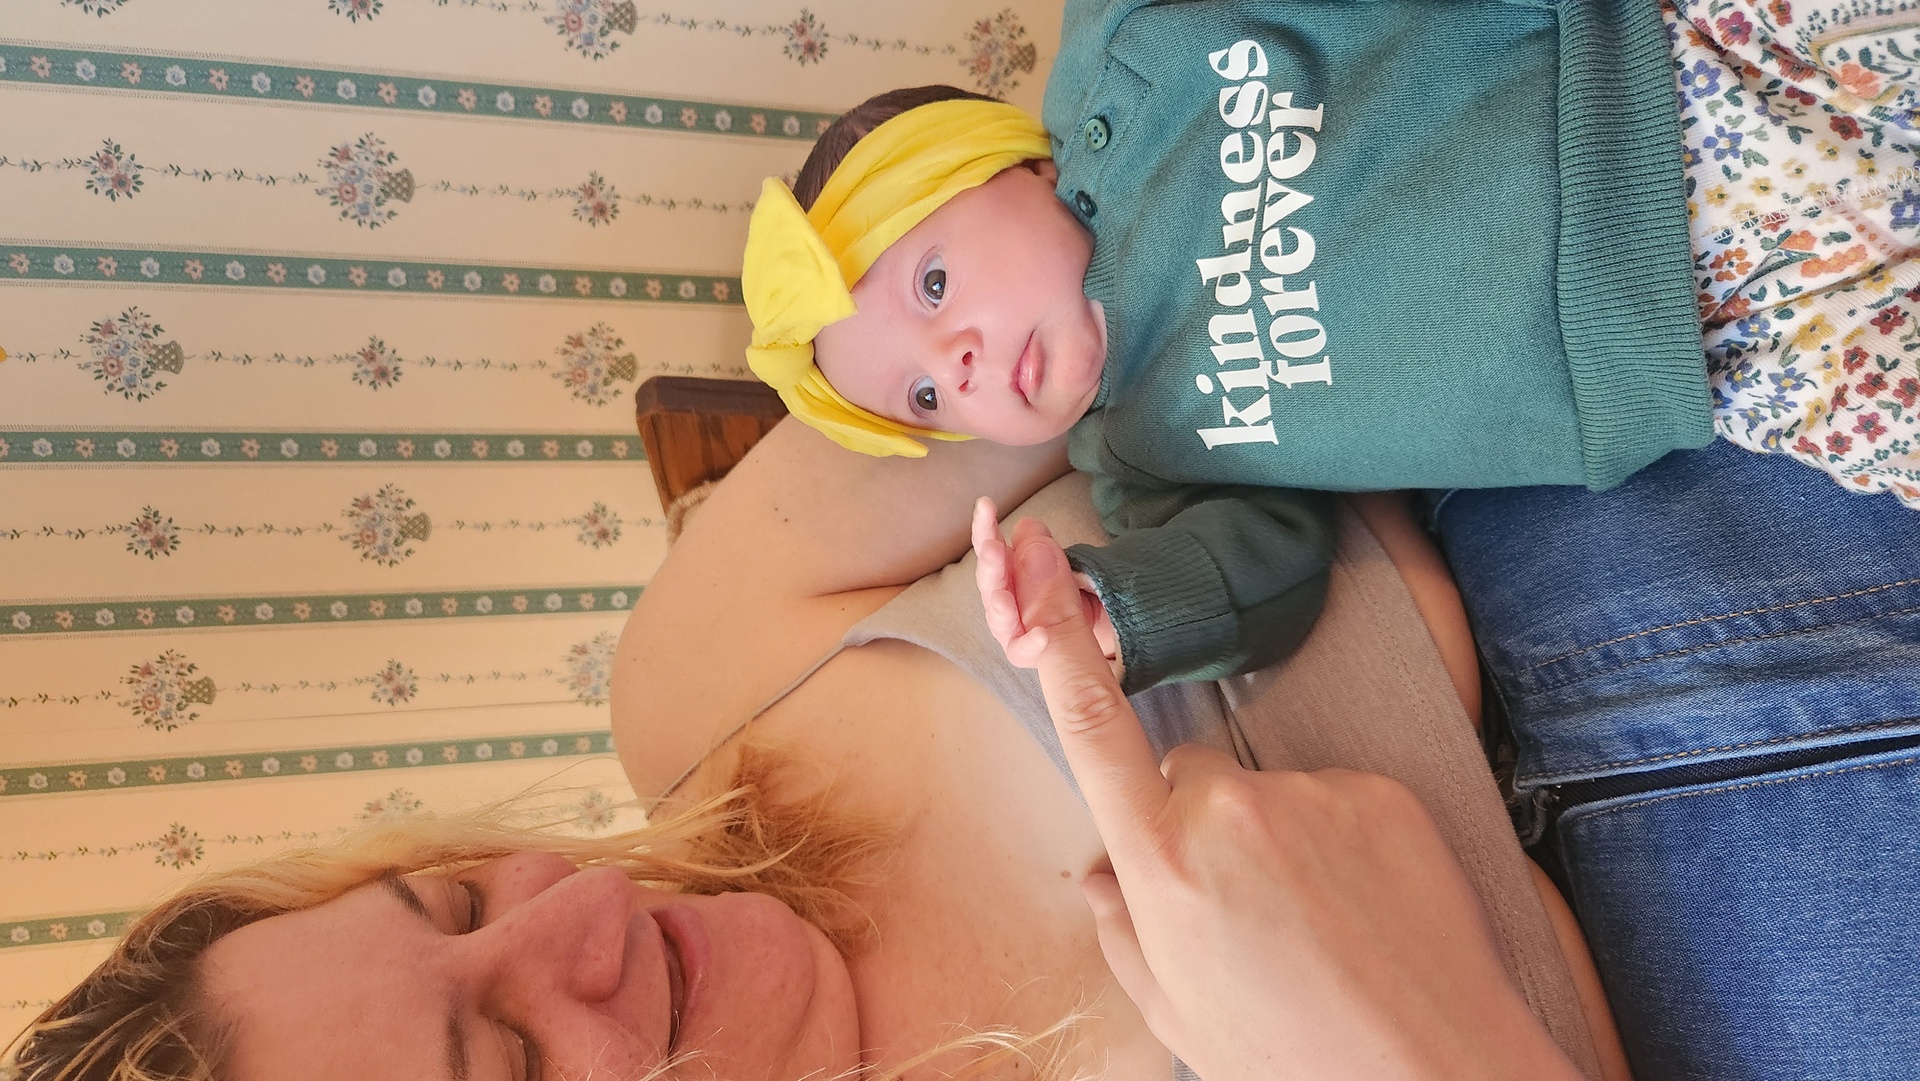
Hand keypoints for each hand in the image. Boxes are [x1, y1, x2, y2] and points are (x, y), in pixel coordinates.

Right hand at [971, 497, 1120, 675]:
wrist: (1082, 638)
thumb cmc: (1060, 595)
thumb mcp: (1056, 565)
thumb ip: (1039, 548)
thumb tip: (1025, 526)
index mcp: (1006, 572)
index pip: (991, 547)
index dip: (986, 528)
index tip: (985, 505)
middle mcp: (1003, 600)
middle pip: (992, 583)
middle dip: (990, 566)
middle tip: (992, 549)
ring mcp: (1012, 628)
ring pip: (1000, 619)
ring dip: (1000, 607)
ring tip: (1005, 600)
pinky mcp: (1026, 652)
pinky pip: (1024, 649)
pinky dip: (1031, 643)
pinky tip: (1042, 637)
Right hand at [997, 517, 1581, 1080]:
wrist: (1433, 1073)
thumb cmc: (1293, 1057)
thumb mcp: (1174, 1014)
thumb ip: (1122, 930)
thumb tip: (1103, 874)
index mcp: (1160, 864)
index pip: (1092, 725)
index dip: (1059, 636)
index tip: (1038, 561)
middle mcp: (1228, 809)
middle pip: (1188, 771)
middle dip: (1200, 819)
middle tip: (1245, 905)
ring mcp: (1310, 794)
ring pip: (1267, 791)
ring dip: (1278, 837)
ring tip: (1317, 923)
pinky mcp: (1381, 793)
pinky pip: (1337, 798)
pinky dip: (1343, 841)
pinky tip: (1363, 908)